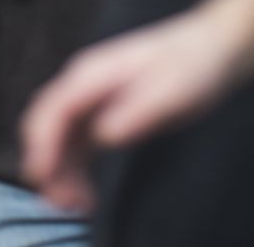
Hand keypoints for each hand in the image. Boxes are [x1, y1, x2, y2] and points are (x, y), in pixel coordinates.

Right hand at [19, 3, 253, 213]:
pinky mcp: (102, 112)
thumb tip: (104, 135)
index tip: (43, 178)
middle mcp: (84, 83)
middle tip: (62, 203)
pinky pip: (76, 145)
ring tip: (77, 206)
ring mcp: (91, 97)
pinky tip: (86, 193)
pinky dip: (74, 170)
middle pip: (47, 125)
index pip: (53, 109)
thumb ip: (138, 111)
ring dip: (60, 172)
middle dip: (46, 164)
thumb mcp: (172, 90)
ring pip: (59, 139)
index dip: (42, 145)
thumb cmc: (193, 65)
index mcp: (94, 74)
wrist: (211, 48)